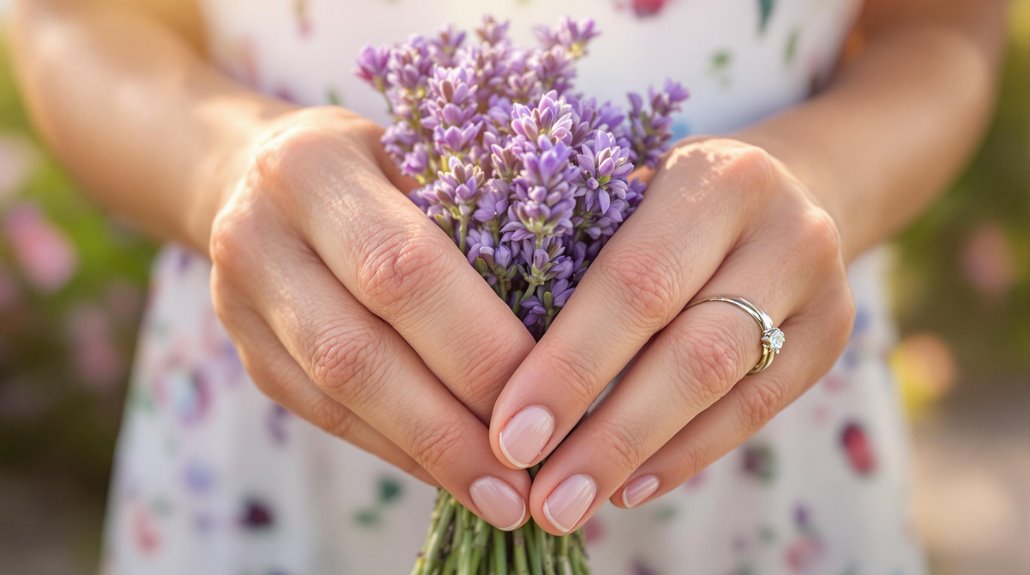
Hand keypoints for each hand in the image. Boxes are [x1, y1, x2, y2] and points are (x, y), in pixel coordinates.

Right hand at [208, 107, 534, 530]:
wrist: (248, 172)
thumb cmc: (373, 161)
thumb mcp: (418, 151)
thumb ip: (476, 208)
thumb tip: (585, 302)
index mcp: (313, 167)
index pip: (405, 268)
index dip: (477, 344)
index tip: (552, 399)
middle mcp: (259, 235)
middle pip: (361, 346)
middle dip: (453, 421)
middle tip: (530, 476)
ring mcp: (241, 303)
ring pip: (337, 395)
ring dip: (426, 454)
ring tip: (501, 496)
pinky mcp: (249, 356)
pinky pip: (326, 416)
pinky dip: (397, 449)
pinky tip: (453, 475)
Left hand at [487, 137, 855, 534]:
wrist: (787, 188)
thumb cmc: (669, 198)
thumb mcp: (629, 194)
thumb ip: (580, 260)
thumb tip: (495, 374)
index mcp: (714, 177)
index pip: (634, 283)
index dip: (571, 366)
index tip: (510, 435)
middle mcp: (784, 227)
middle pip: (690, 348)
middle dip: (608, 432)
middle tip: (544, 499)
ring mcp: (821, 285)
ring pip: (726, 387)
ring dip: (642, 456)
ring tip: (575, 504)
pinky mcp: (833, 337)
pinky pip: (757, 411)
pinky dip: (687, 454)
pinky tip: (631, 487)